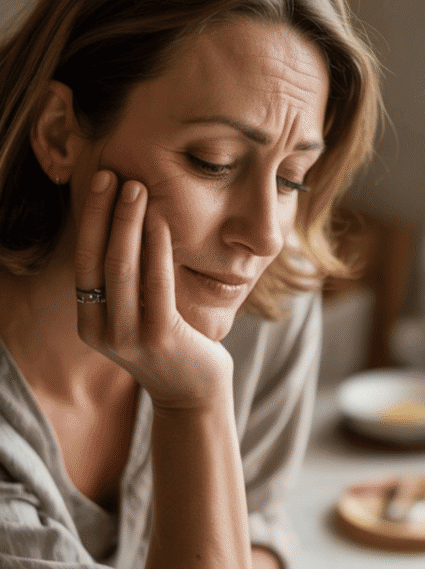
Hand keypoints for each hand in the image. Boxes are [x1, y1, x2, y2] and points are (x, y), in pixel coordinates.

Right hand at [74, 170, 230, 408]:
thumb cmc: (171, 345)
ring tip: (137, 188)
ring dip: (129, 222)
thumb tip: (127, 225)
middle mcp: (104, 332)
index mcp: (91, 324)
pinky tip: (159, 220)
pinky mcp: (161, 337)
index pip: (84, 262)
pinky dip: (156, 247)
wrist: (195, 393)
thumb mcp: (138, 315)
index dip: (90, 219)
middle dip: (107, 213)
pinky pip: (156, 283)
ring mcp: (130, 337)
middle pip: (99, 260)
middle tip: (117, 175)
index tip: (101, 183)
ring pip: (123, 268)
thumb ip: (127, 284)